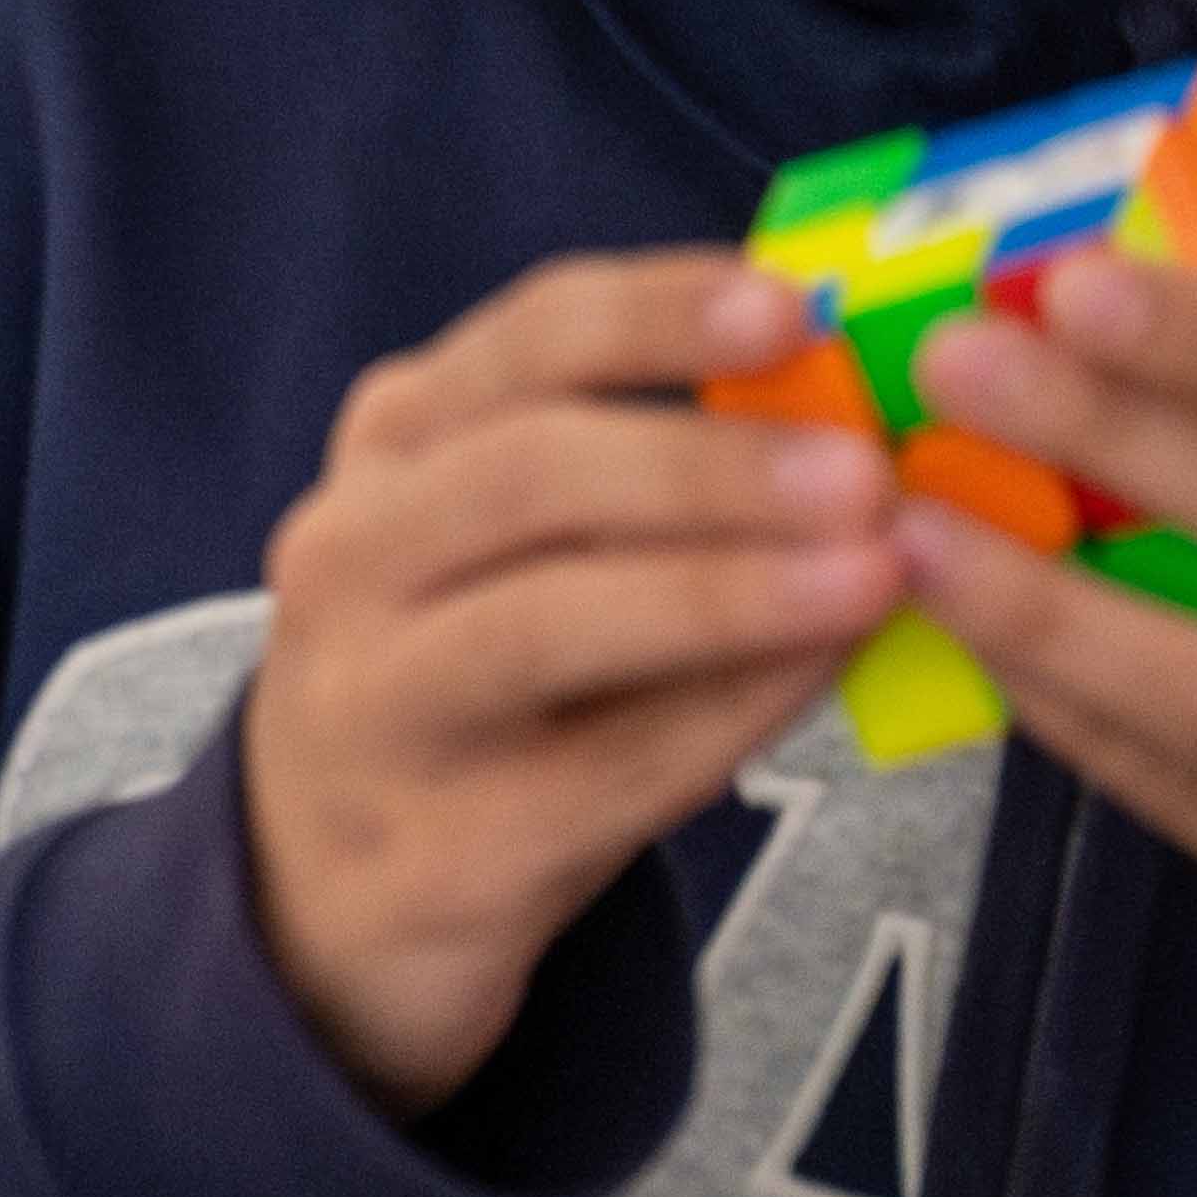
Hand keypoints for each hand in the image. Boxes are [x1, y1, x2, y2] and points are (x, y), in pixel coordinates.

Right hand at [243, 251, 905, 1110]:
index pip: (526, 340)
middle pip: (529, 475)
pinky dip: (731, 712)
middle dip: (710, 464)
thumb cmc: (465, 668)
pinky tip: (822, 675)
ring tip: (869, 573)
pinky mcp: (439, 845)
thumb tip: (843, 409)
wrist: (327, 887)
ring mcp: (378, 702)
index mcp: (392, 442)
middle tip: (863, 471)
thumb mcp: (498, 534)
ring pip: (550, 622)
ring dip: (727, 588)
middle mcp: (352, 554)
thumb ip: (631, 462)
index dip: (663, 313)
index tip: (796, 308)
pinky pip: (607, 767)